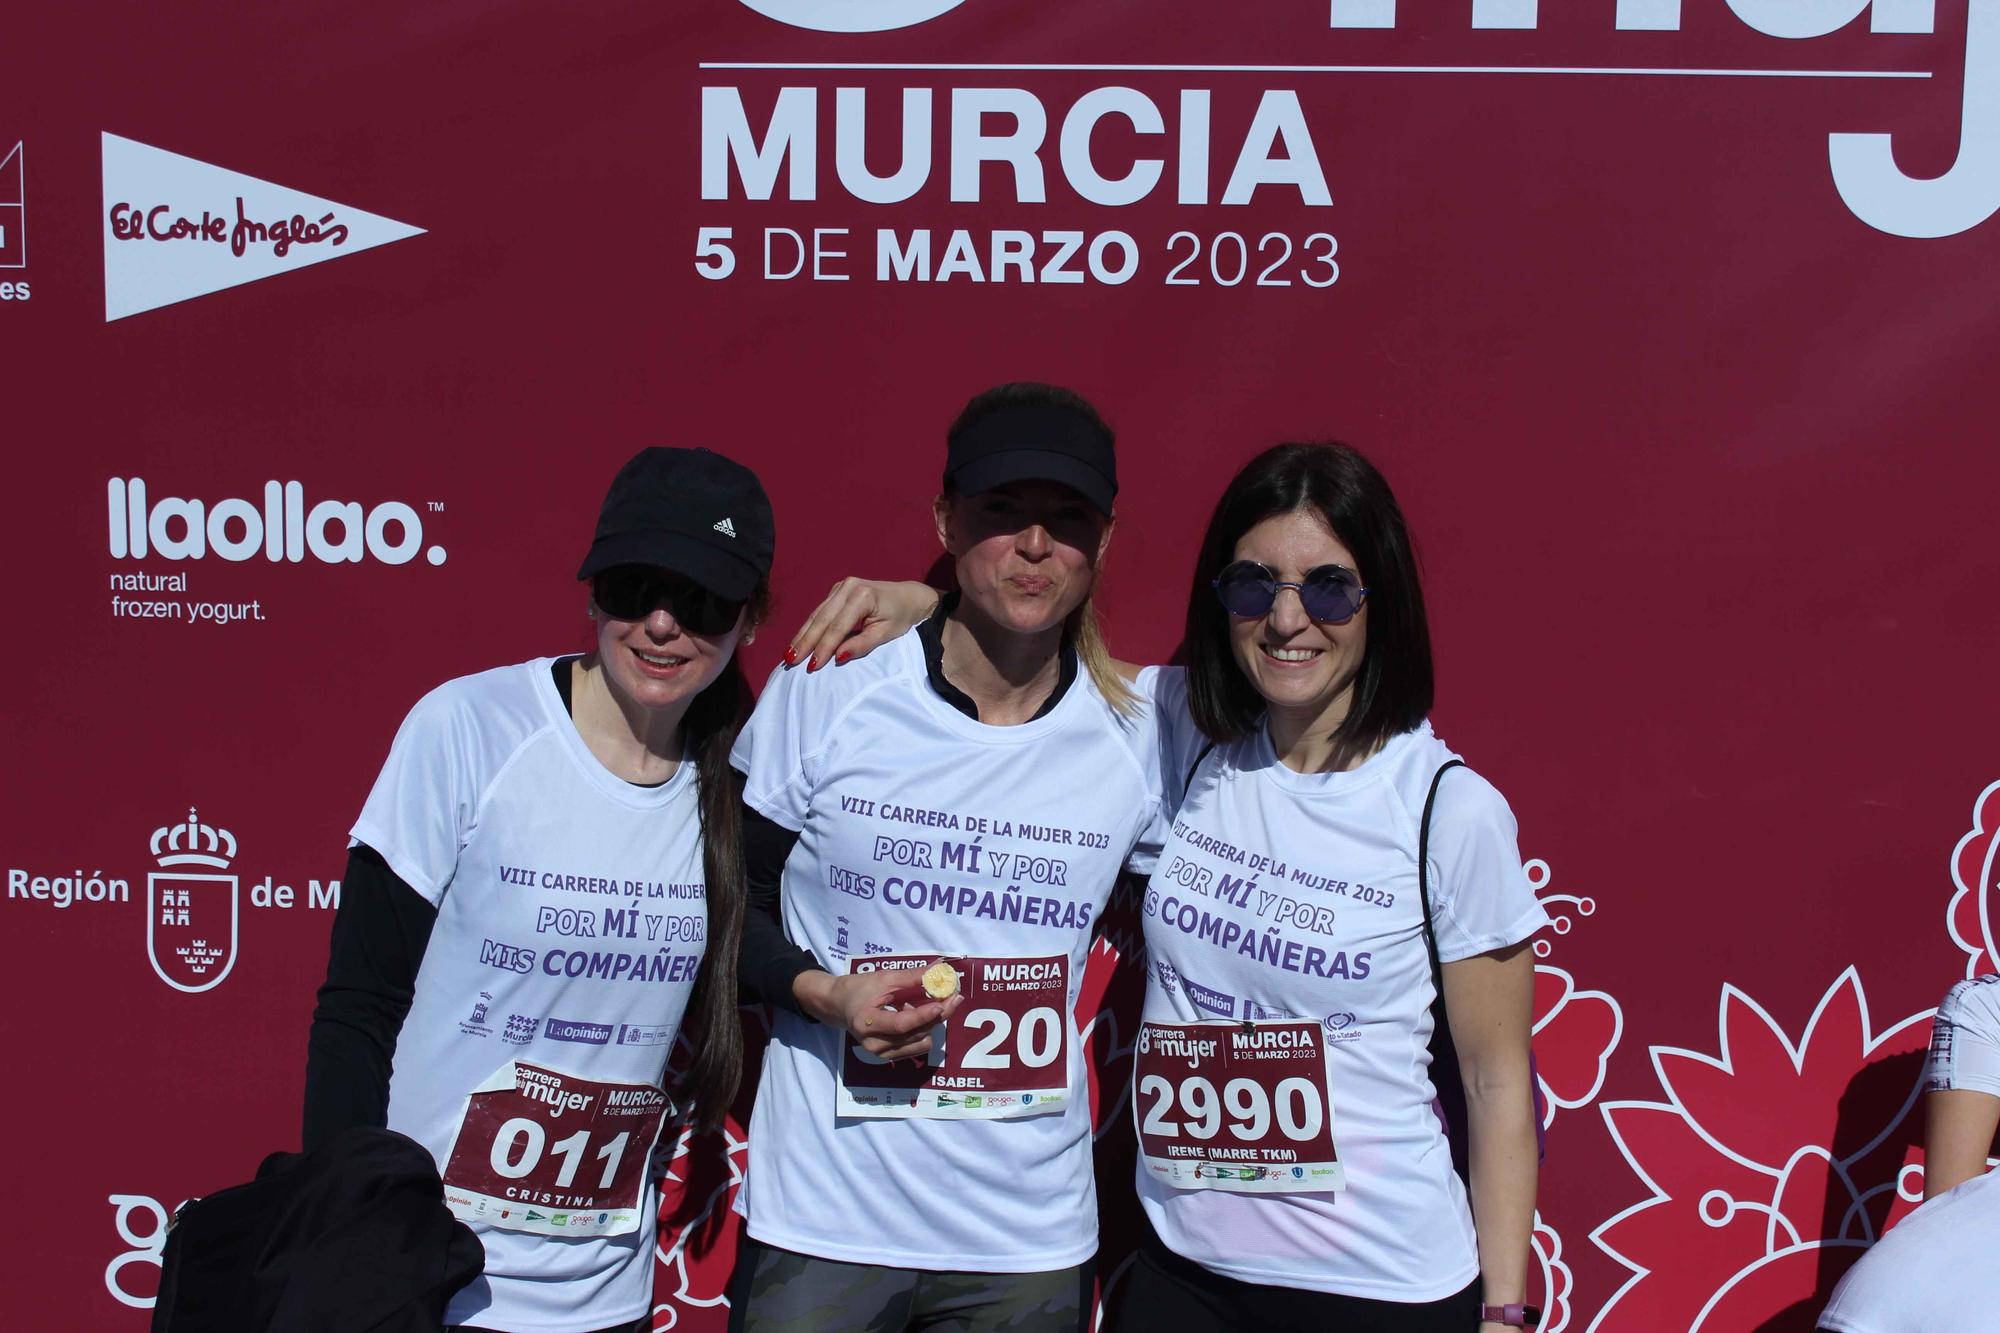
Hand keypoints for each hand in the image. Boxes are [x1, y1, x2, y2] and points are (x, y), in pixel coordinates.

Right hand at [786, 579, 939, 670]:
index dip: (824, 647)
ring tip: (788, 654)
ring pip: (817, 614)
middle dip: (805, 642)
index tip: (812, 666)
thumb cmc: (899, 618)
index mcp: (862, 596)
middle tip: (790, 661)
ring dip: (802, 635)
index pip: (838, 626)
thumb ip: (861, 645)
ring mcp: (840, 587)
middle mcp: (848, 587)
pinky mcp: (836, 591)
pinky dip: (808, 627)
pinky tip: (798, 641)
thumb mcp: (885, 634)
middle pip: (822, 619)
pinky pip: (819, 611)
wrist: (908, 597)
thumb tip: (837, 657)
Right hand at [794, 965, 963, 1060]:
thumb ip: (912, 977)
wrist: (840, 1006)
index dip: (924, 1015)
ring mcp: (881, 1054)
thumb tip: (939, 970)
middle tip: (955, 996)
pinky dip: (924, 1031)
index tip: (943, 1001)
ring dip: (932, 1023)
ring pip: (921, 1043)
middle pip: (916, 1034)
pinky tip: (920, 1016)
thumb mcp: (884, 978)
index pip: (901, 1024)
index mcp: (867, 1023)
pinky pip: (917, 1047)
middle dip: (938, 1015)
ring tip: (930, 1004)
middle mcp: (874, 1044)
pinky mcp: (889, 1057)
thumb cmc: (860, 989)